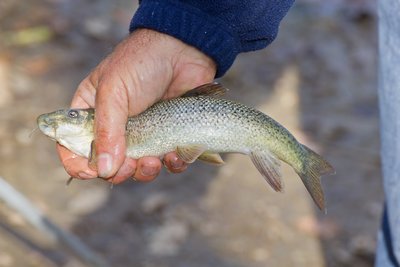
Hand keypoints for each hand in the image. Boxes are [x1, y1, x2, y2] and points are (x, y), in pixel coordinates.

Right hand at [57, 29, 215, 183]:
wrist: (183, 49)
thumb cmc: (141, 62)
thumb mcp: (113, 92)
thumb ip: (107, 131)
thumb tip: (104, 170)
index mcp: (92, 113)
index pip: (74, 146)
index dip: (79, 164)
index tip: (91, 173)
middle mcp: (117, 127)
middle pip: (110, 164)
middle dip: (119, 172)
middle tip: (130, 165)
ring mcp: (145, 133)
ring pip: (140, 168)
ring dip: (145, 172)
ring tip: (152, 161)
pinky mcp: (170, 135)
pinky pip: (170, 161)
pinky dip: (173, 165)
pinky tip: (175, 155)